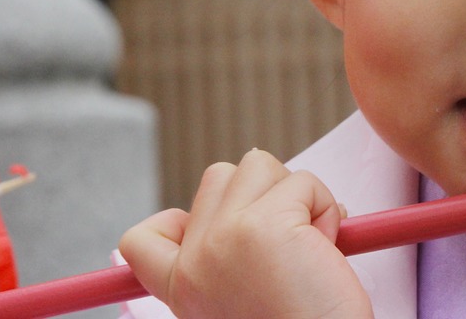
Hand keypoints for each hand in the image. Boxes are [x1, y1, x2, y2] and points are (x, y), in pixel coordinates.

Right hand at [118, 149, 372, 318]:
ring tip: (311, 245)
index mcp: (182, 287)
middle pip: (219, 177)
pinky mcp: (265, 223)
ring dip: (297, 194)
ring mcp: (225, 236)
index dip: (177, 221)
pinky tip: (326, 250)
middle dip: (263, 194)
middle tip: (289, 243)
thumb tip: (253, 200)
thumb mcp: (241, 300)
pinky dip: (325, 207)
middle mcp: (194, 259)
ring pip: (259, 165)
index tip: (226, 236)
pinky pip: (304, 182)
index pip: (139, 240)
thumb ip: (230, 260)